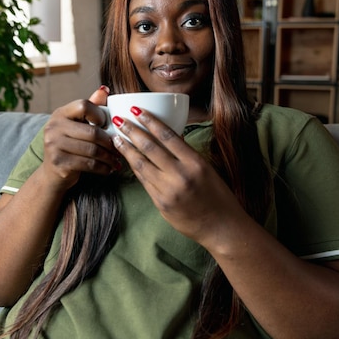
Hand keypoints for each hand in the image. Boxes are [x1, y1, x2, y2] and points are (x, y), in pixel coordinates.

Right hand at [41, 86, 119, 191]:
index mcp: (60, 114)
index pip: (83, 105)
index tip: (106, 125)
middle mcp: (53, 127)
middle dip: (110, 142)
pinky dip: (103, 168)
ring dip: (109, 157)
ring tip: (117, 160)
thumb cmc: (69, 146)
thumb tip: (105, 90)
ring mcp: (54, 146)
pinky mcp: (59, 163)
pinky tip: (110, 169)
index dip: (99, 114)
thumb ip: (90, 108)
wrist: (52, 174)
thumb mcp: (77, 124)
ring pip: (92, 150)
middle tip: (121, 148)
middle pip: (92, 132)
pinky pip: (89, 164)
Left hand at [111, 106, 242, 243]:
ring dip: (127, 150)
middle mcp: (181, 175)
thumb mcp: (207, 169)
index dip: (150, 121)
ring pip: (142, 165)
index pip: (168, 136)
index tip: (137, 110)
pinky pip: (144, 182)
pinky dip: (134, 169)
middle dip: (132, 132)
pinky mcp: (161, 204)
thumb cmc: (218, 196)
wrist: (221, 228)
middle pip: (150, 148)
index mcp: (195, 163)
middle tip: (119, 120)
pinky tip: (127, 159)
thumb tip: (170, 136)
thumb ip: (187, 154)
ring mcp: (168, 191)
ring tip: (117, 138)